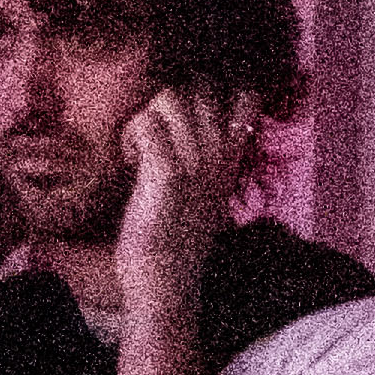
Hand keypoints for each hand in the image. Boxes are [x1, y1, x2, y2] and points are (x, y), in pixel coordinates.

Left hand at [114, 80, 264, 303]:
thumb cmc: (176, 245)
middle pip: (201, 87)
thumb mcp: (202, 199)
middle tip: (153, 135)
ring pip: (170, 97)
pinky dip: (130, 136)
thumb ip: (204, 163)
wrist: (167, 287)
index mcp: (231, 162)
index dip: (215, 91)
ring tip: (138, 150)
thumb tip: (181, 128)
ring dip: (146, 116)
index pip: (245, 99)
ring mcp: (196, 165)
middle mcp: (219, 158)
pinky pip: (146, 124)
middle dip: (170, 100)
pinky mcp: (168, 175)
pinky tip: (128, 162)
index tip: (187, 117)